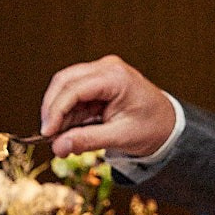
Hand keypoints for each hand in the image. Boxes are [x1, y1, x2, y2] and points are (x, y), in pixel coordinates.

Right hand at [40, 55, 176, 157]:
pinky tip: (70, 133)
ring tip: (62, 140)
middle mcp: (106, 68)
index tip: (47, 133)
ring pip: (66, 88)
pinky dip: (69, 114)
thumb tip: (58, 147)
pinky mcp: (98, 83)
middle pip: (65, 82)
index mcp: (116, 77)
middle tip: (49, 137)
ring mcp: (101, 73)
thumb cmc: (151, 128)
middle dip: (53, 110)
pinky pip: (74, 95)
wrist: (168, 124)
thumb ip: (88, 140)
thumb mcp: (120, 137)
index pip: (74, 88)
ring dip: (60, 114)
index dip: (55, 110)